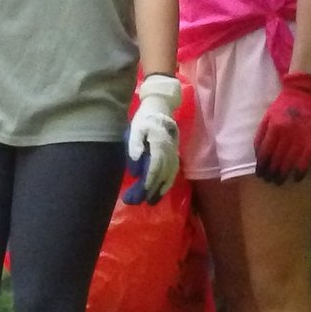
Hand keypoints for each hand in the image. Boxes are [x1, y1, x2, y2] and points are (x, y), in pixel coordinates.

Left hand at [123, 73, 181, 203]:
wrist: (161, 109)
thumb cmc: (145, 119)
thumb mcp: (136, 128)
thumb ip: (135, 144)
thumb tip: (136, 161)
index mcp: (159, 143)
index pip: (156, 165)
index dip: (150, 180)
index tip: (144, 191)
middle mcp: (169, 150)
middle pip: (163, 173)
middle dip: (154, 188)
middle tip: (145, 202)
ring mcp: (174, 152)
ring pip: (170, 174)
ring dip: (162, 188)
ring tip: (153, 201)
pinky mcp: (174, 154)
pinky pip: (173, 171)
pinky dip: (168, 182)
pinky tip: (162, 190)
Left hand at [253, 70, 310, 182]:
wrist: (301, 96)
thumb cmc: (281, 108)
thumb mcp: (266, 118)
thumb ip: (260, 136)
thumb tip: (258, 156)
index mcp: (275, 127)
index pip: (266, 152)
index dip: (262, 165)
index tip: (259, 174)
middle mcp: (288, 134)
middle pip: (277, 159)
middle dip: (271, 172)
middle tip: (268, 180)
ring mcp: (301, 137)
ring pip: (290, 161)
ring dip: (283, 174)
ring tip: (278, 182)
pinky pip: (307, 159)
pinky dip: (301, 170)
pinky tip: (296, 178)